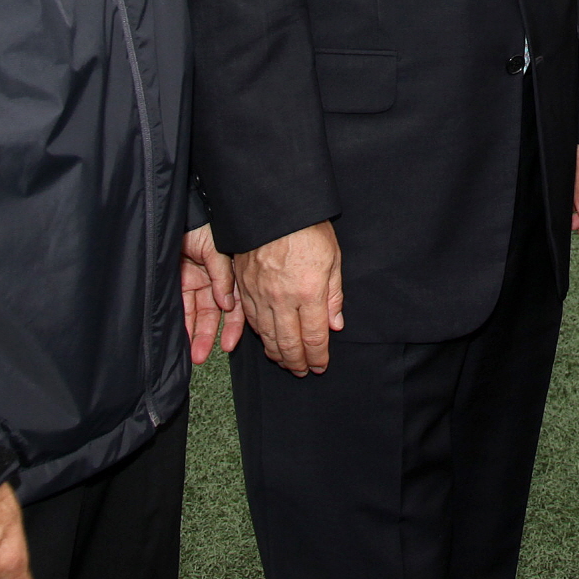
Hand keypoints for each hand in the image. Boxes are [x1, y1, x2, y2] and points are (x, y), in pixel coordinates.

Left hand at [181, 225, 241, 363]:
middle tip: (202, 355)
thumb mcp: (217, 249)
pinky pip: (181, 306)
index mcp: (229, 272)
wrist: (180, 213)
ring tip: (193, 355)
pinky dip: (182, 321)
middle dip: (208, 335)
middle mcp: (214, 280)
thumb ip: (222, 276)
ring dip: (195, 333)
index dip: (233, 324)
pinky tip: (182, 337)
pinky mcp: (179, 281)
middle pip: (213, 313)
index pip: (234, 303)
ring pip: (197, 313)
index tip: (228, 344)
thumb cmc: (204, 225)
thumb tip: (227, 304)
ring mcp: (196, 281)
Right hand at [233, 220, 343, 375]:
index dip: (318, 357)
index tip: (321, 366)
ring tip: (287, 362)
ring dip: (277, 354)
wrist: (272, 207)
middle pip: (288, 343)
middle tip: (303, 371)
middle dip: (297, 363)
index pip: (314, 338)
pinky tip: (267, 341)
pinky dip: (260, 336)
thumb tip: (335, 325)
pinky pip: (251, 321)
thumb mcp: (333, 258)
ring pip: (267, 336)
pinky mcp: (244, 287)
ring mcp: (260, 295)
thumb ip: (333, 295)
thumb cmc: (308, 228)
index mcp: (309, 292)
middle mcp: (282, 299)